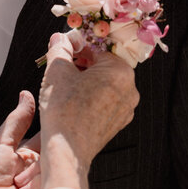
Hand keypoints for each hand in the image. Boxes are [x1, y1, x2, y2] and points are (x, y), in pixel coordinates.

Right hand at [39, 36, 138, 188]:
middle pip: (104, 67)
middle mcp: (130, 89)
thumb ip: (59, 48)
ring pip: (105, 85)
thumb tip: (60, 38)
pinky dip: (92, 98)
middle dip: (83, 65)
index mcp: (121, 71)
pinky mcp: (118, 123)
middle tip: (63, 68)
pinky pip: (106, 102)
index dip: (78, 47)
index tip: (64, 50)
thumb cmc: (63, 109)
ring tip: (66, 87)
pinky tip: (74, 103)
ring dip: (87, 81)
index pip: (98, 49)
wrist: (68, 150)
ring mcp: (126, 108)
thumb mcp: (57, 70)